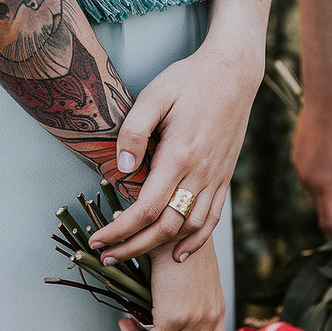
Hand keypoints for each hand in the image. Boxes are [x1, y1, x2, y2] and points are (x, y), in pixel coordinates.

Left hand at [89, 33, 263, 261]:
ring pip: (189, 228)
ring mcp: (216, 177)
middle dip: (133, 247)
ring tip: (132, 257)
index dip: (120, 230)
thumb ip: (134, 132)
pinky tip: (180, 254)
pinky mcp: (225, 176)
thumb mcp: (154, 95)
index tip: (97, 240)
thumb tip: (121, 170)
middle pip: (166, 227)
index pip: (146, 208)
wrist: (234, 72)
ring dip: (160, 248)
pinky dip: (196, 240)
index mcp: (180, 155)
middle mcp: (201, 173)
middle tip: (106, 258)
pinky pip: (213, 218)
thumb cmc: (189, 80)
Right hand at [119, 237, 225, 330]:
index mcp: (217, 312)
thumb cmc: (178, 245)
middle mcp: (209, 319)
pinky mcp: (173, 318)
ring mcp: (193, 320)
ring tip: (130, 325)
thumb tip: (161, 322)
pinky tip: (125, 321)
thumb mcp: (192, 278)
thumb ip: (186, 302)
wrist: (174, 225)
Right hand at [292, 97, 331, 236]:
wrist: (323, 100)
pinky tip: (330, 166)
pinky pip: (308, 179)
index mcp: (324, 182)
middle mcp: (307, 180)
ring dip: (327, 195)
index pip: (327, 219)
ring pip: (314, 194)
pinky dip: (319, 181)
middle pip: (320, 209)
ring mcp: (299, 170)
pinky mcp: (296, 160)